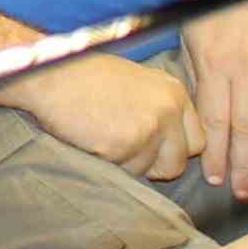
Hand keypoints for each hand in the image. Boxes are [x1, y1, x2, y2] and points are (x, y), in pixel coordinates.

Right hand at [0, 52, 204, 180]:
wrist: (49, 76)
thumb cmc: (86, 77)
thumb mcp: (136, 82)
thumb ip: (160, 106)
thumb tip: (174, 140)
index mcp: (174, 92)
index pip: (198, 140)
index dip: (175, 149)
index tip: (156, 149)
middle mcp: (169, 109)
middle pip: (179, 161)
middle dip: (157, 164)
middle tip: (128, 150)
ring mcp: (149, 128)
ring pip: (151, 171)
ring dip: (130, 164)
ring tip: (105, 137)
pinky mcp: (126, 145)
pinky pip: (127, 172)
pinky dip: (111, 163)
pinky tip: (95, 139)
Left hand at [172, 0, 247, 200]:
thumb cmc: (209, 10)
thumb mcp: (190, 43)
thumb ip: (199, 81)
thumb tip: (203, 122)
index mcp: (216, 67)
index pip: (217, 122)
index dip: (217, 154)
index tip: (217, 179)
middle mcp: (247, 69)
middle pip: (247, 127)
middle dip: (244, 164)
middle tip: (243, 192)